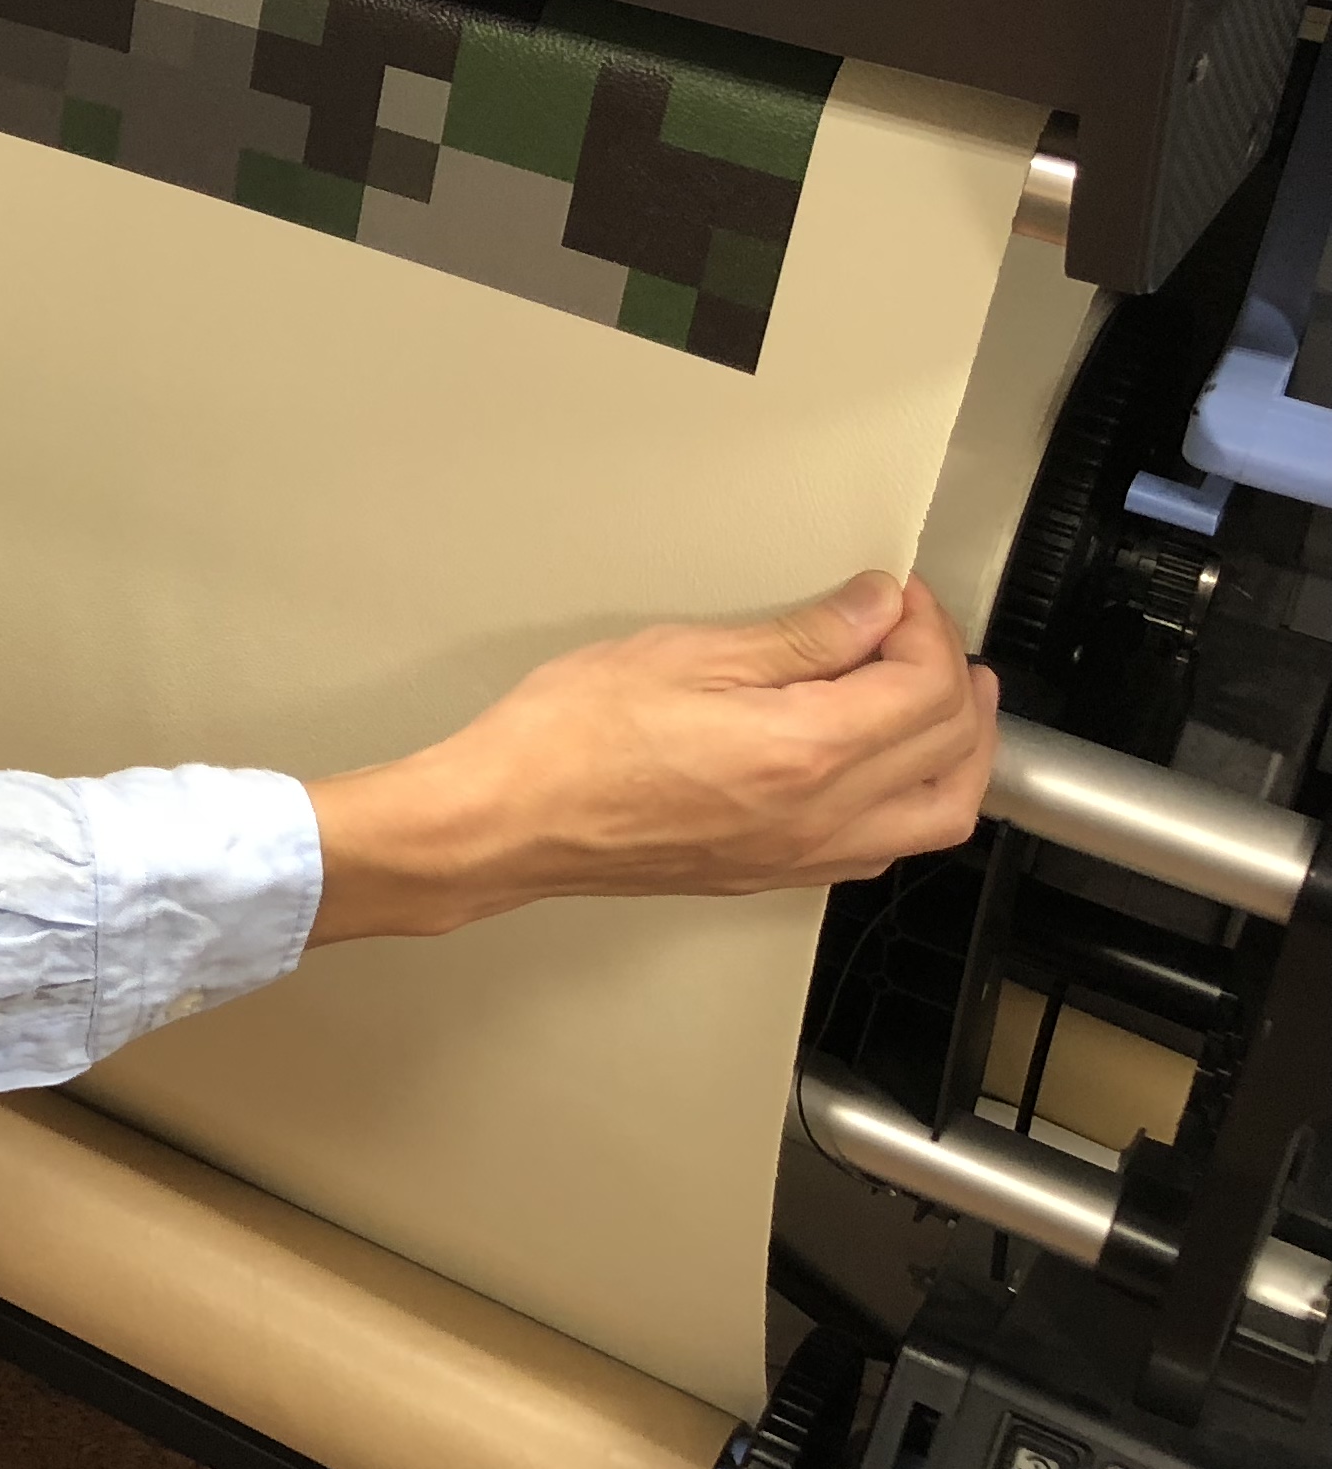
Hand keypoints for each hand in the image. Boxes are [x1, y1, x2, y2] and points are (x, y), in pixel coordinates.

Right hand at [305, 572, 996, 944]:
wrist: (508, 821)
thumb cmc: (568, 740)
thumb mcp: (682, 653)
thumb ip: (797, 637)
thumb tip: (873, 612)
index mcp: (804, 752)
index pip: (925, 687)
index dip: (925, 626)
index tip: (893, 594)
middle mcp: (822, 816)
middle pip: (952, 752)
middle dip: (955, 678)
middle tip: (918, 631)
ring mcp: (804, 856)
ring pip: (940, 815)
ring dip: (959, 751)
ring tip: (940, 697)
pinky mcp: (776, 874)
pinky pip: (889, 846)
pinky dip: (916, 798)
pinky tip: (886, 763)